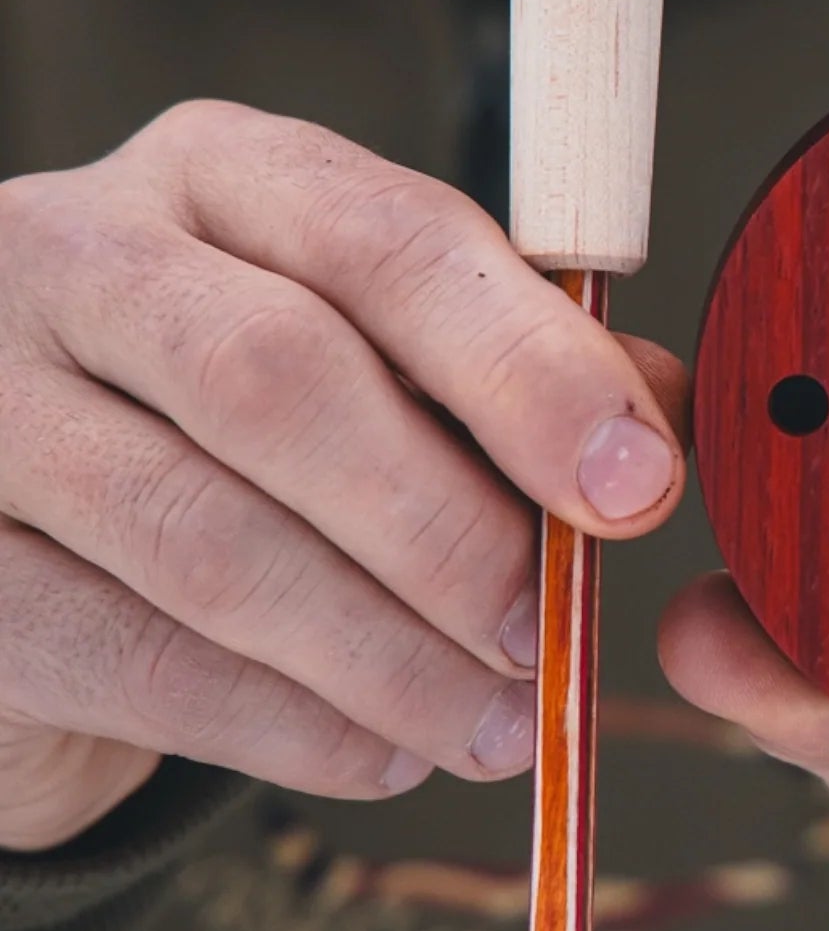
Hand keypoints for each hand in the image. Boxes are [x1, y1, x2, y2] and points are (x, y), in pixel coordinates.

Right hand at [0, 102, 686, 851]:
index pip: (390, 240)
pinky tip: (387, 755)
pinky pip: (128, 656)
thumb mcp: (379, 360)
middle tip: (547, 632)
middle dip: (447, 527)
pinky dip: (284, 726)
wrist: (28, 533)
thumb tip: (663, 426)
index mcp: (223, 175)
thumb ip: (516, 376)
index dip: (528, 371)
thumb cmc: (246, 430)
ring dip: (385, 655)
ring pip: (203, 537)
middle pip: (279, 378)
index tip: (638, 486)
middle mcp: (76, 252)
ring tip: (500, 724)